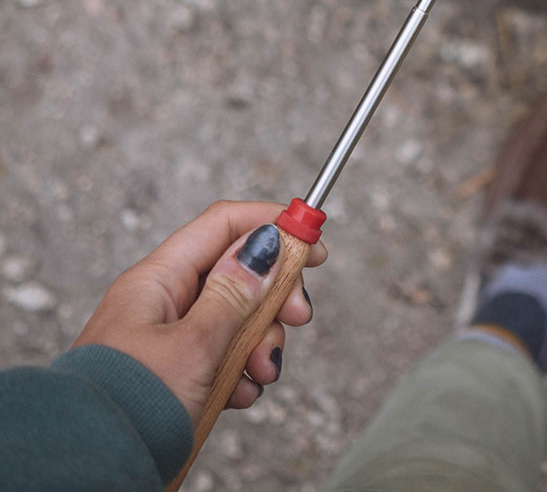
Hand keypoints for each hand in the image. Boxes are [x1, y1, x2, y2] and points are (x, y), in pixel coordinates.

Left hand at [72, 200, 327, 426]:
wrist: (86, 475)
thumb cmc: (128, 408)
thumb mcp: (195, 345)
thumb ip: (236, 292)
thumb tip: (267, 242)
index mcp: (158, 281)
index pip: (224, 226)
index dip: (272, 225)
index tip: (313, 242)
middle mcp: (164, 303)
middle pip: (239, 273)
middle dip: (275, 296)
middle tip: (298, 317)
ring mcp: (170, 339)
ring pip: (237, 319)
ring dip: (262, 342)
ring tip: (261, 373)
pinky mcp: (178, 374)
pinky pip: (224, 357)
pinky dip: (242, 372)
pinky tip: (241, 394)